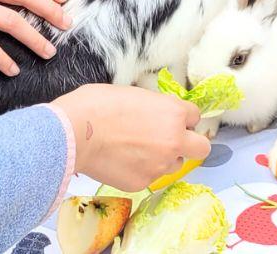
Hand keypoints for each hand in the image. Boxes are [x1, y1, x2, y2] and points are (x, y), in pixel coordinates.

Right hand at [50, 84, 210, 190]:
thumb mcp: (134, 94)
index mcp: (173, 113)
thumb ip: (154, 107)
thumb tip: (156, 113)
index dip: (182, 117)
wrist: (75, 132)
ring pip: (175, 164)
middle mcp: (173, 141)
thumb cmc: (98, 105)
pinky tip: (122, 160)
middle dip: (190, 143)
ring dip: (164, 158)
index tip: (171, 118)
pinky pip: (150, 176)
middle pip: (201, 148)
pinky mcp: (142, 182)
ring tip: (138, 150)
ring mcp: (159, 165)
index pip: (195, 116)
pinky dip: (141, 170)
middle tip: (171, 139)